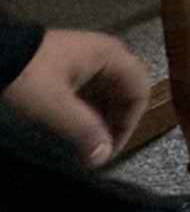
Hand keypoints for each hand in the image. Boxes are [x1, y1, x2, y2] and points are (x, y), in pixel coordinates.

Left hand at [2, 29, 149, 167]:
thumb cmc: (29, 76)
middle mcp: (108, 53)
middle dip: (116, 123)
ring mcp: (91, 57)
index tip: (109, 150)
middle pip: (127, 92)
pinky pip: (95, 90)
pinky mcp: (74, 64)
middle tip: (98, 149)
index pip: (139, 92)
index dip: (130, 123)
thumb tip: (104, 158)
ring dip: (103, 118)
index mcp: (112, 56)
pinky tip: (75, 126)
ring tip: (85, 142)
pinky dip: (91, 110)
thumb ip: (83, 129)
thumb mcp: (54, 105)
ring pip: (110, 92)